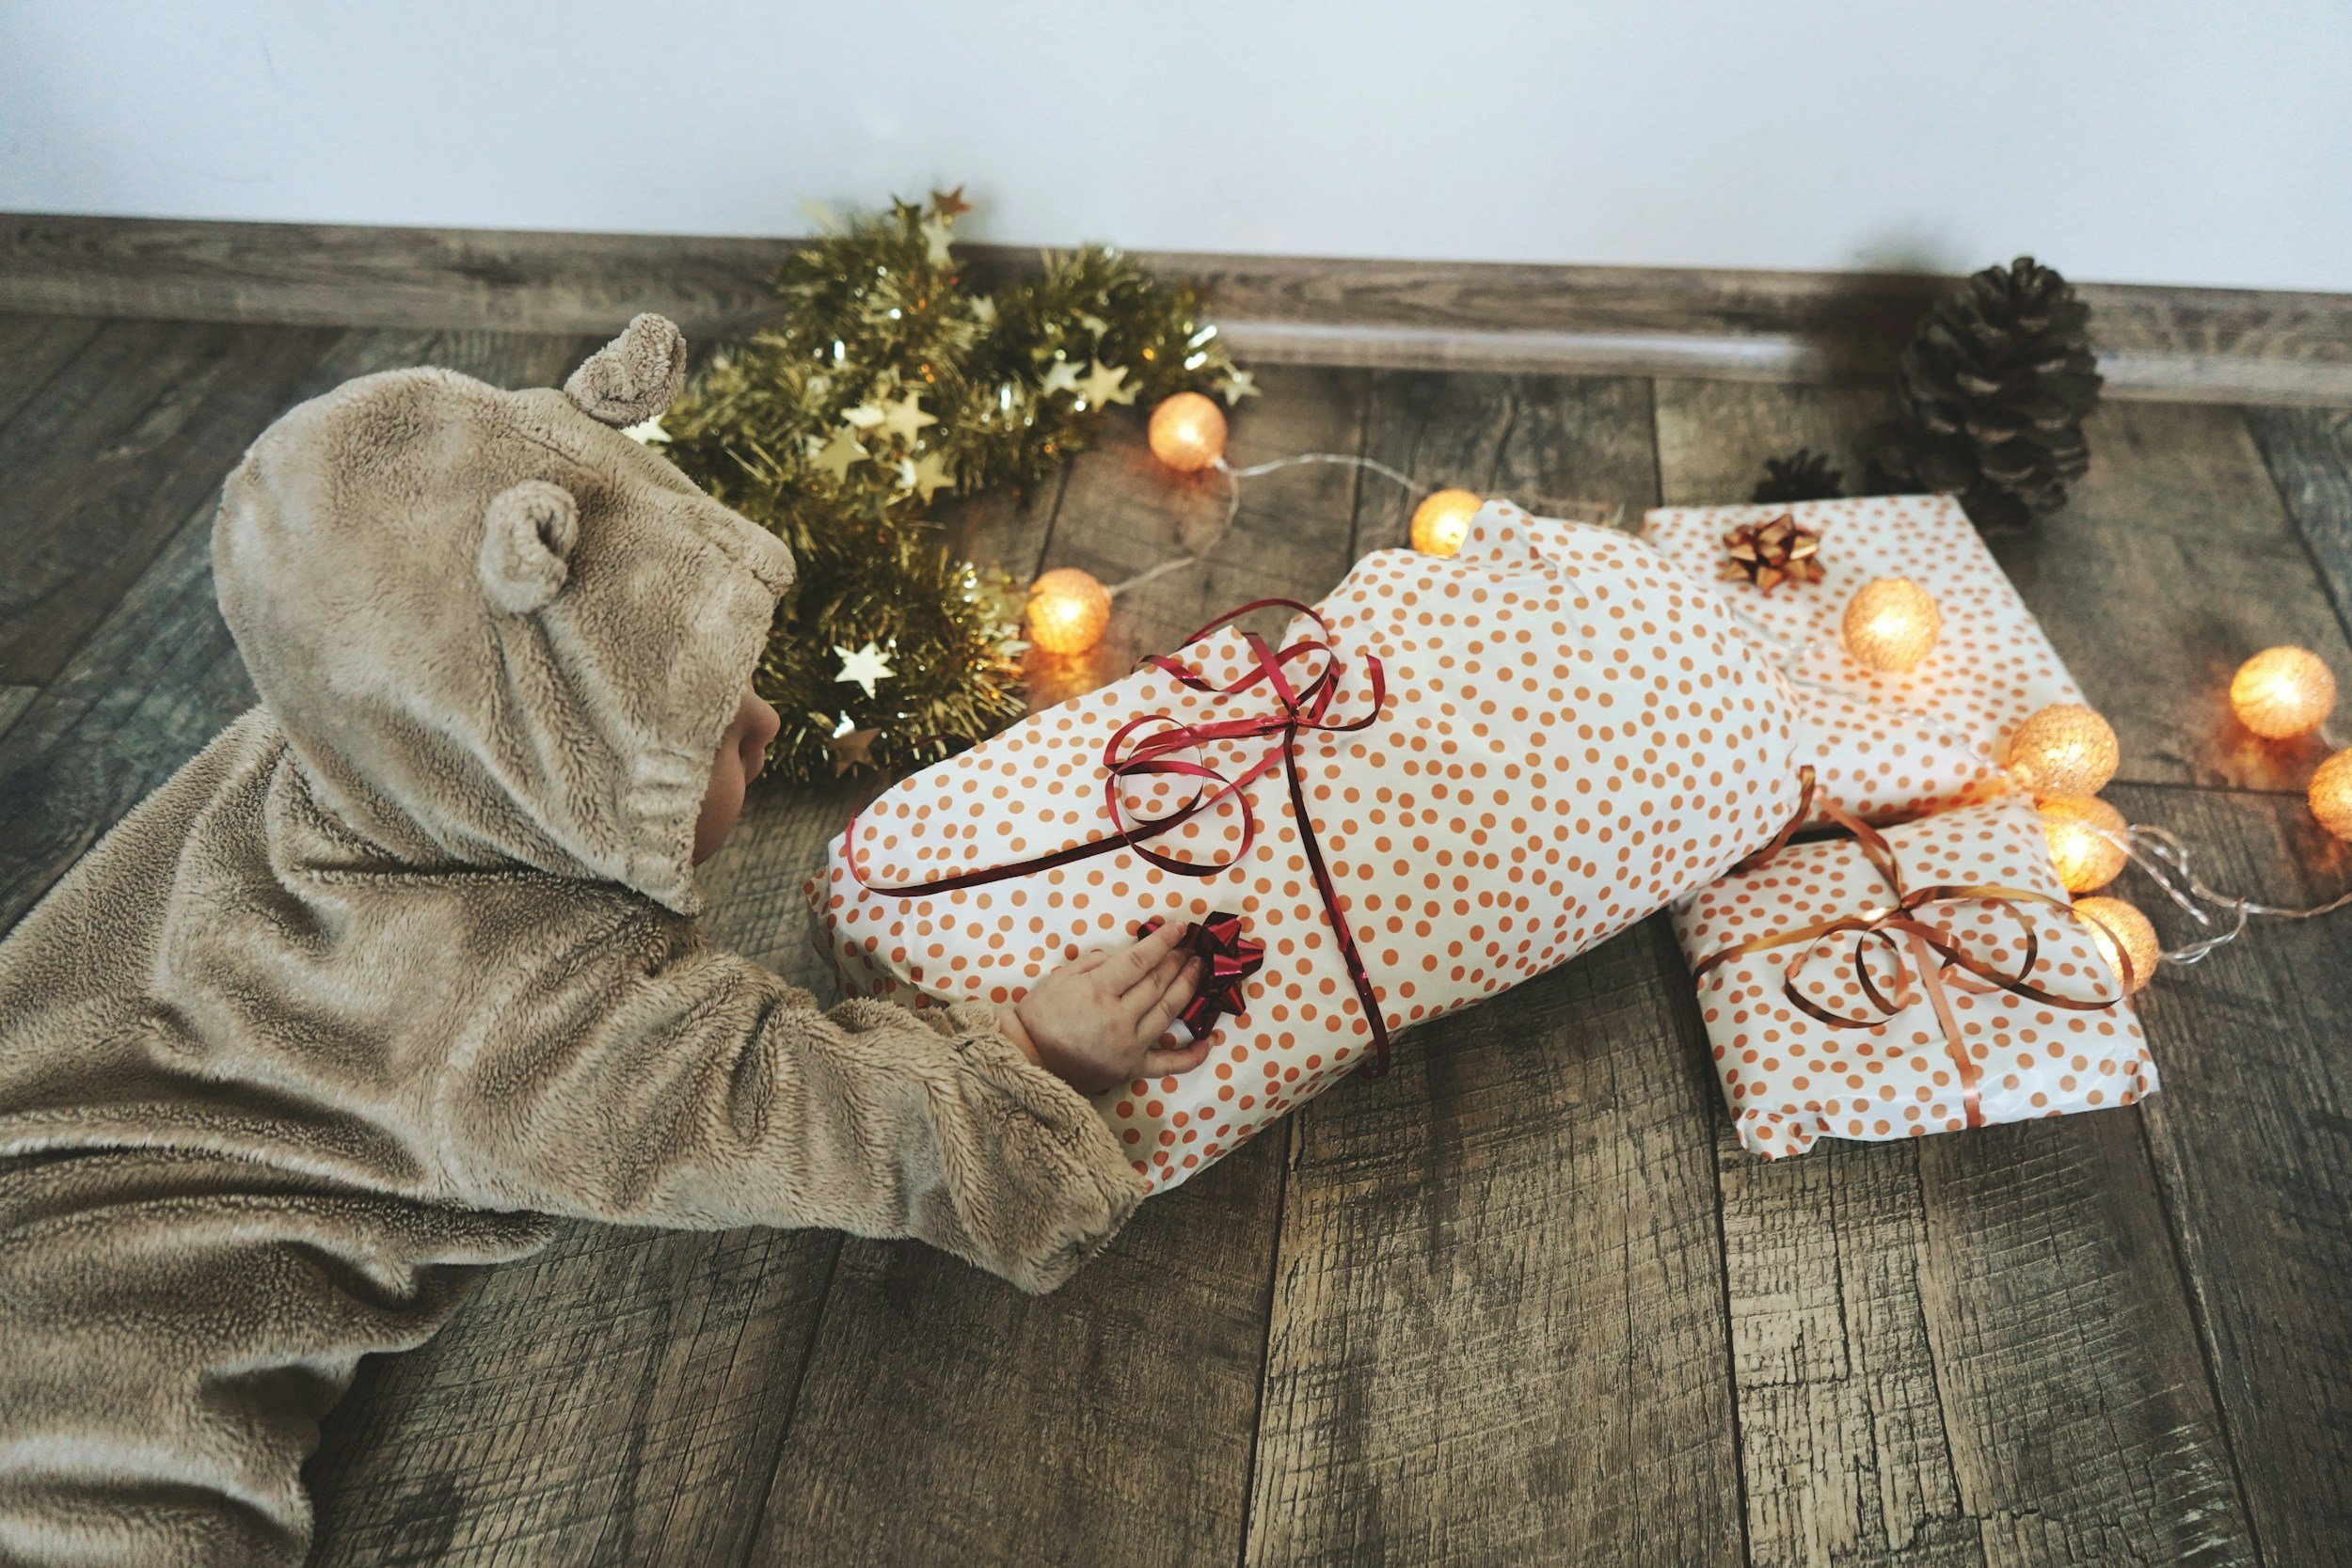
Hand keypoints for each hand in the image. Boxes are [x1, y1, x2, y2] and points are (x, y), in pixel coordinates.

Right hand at [996, 919, 1210, 1094]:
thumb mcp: (1059, 977)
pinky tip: (1209, 1040)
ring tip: (1200, 970)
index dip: (1162, 941)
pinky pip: (1168, 1065)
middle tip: (1192, 947)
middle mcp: (1118, 1018)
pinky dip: (1191, 1055)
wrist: (1027, 1058)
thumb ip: (1094, 962)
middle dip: (1177, 961)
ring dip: (1188, 988)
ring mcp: (1128, 1046)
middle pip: (1158, 983)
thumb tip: (1125, 956)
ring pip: (1168, 1012)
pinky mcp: (1131, 1069)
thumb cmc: (1039, 1014)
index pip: (1139, 960)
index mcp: (1098, 992)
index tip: (1180, 927)